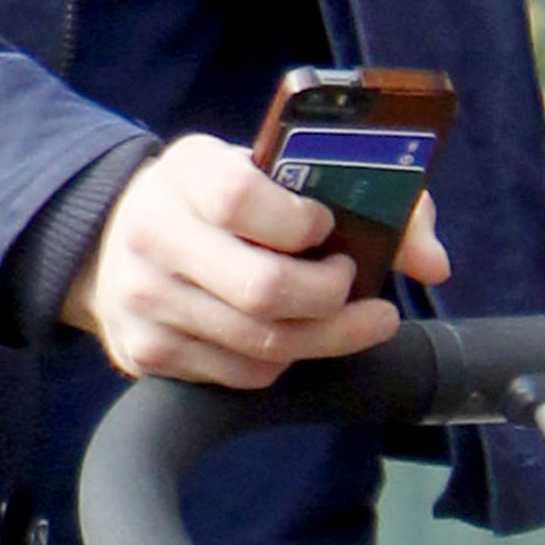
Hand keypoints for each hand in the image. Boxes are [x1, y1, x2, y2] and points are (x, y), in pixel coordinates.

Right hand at [67, 131, 450, 386]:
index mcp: (185, 173)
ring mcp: (144, 301)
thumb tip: (432, 262)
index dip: (302, 223)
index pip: (244, 201)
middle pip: (263, 290)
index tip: (327, 227)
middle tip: (355, 285)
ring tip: (350, 317)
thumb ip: (360, 194)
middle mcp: (152, 235)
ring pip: (261, 344)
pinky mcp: (146, 353)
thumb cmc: (211, 200)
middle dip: (331, 298)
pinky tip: (293, 334)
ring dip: (324, 337)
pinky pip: (241, 375)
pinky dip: (283, 361)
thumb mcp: (263, 169)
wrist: (112, 238)